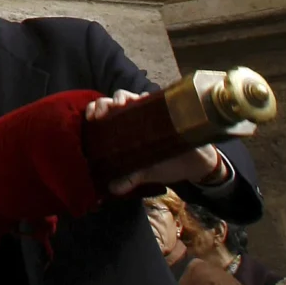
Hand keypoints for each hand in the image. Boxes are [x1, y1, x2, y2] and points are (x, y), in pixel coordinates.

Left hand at [86, 89, 233, 195]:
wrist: (194, 165)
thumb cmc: (165, 164)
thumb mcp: (145, 173)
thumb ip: (129, 179)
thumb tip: (112, 189)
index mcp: (124, 128)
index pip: (104, 114)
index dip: (94, 111)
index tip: (91, 118)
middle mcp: (133, 117)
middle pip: (113, 102)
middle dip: (105, 102)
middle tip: (102, 113)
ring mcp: (149, 112)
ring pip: (131, 96)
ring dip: (123, 97)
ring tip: (121, 105)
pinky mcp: (164, 110)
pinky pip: (153, 98)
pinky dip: (146, 97)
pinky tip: (143, 101)